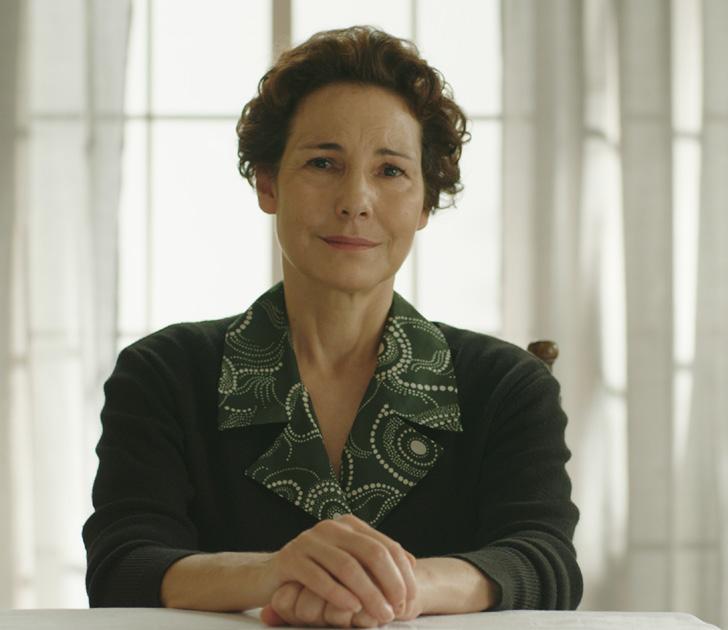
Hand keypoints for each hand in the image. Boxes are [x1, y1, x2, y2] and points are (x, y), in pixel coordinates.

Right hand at [261, 514, 416, 623]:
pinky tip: (351, 609)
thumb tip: (413, 563)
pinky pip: (318, 577)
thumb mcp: (348, 563)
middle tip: (397, 610)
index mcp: (348, 525)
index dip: (402, 572)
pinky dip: (338, 594)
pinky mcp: (290, 558)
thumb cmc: (316, 574)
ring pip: (347, 566)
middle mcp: (330, 527)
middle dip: (389, 583)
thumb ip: (376, 561)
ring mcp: (309, 540)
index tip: (410, 599)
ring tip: (379, 615)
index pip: (386, 545)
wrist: (269, 576)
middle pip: (371, 553)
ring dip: (368, 594)